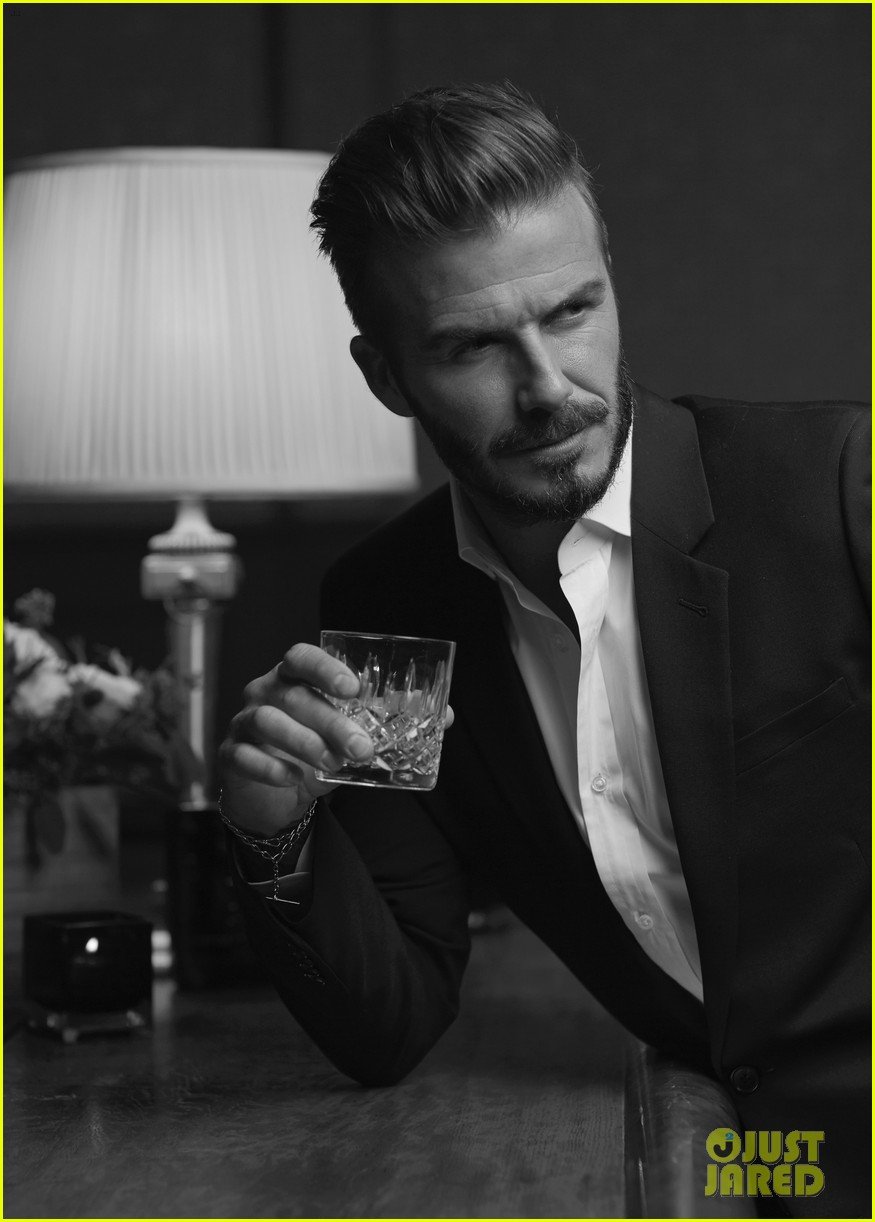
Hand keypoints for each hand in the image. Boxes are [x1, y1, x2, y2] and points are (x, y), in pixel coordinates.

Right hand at [218, 643, 371, 836]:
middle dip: (330, 721)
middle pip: (292, 696)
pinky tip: (294, 778)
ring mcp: (242, 722)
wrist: (271, 798)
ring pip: (266, 721)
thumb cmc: (306, 757)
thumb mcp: (335, 740)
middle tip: (360, 747)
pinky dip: (270, 767)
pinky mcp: (229, 754)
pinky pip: (243, 755)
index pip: (300, 658)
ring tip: (333, 763)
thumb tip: (399, 722)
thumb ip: (357, 728)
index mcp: (290, 679)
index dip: (324, 668)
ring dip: (304, 742)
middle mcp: (263, 693)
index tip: (352, 688)